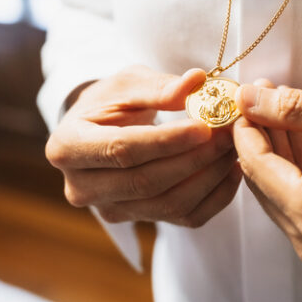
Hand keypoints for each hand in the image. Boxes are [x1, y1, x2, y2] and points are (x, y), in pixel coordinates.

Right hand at [45, 65, 240, 227]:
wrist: (98, 129)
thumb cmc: (110, 101)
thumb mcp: (127, 83)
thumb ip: (159, 86)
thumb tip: (196, 81)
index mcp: (68, 147)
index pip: (122, 150)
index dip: (167, 141)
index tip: (205, 127)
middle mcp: (81, 187)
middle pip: (146, 182)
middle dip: (195, 159)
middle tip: (229, 134)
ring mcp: (108, 209)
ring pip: (168, 204)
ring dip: (209, 177)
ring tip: (233, 148)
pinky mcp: (136, 220)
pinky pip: (182, 218)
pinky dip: (214, 198)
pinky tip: (231, 171)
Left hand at [232, 79, 301, 270]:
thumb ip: (296, 108)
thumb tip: (251, 98)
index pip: (256, 165)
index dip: (245, 126)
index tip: (243, 96)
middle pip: (261, 179)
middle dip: (258, 134)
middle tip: (260, 95)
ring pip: (275, 189)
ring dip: (273, 147)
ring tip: (275, 106)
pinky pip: (293, 199)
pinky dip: (290, 166)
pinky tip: (291, 133)